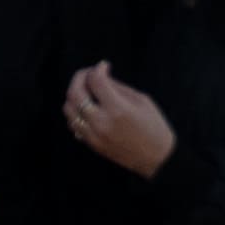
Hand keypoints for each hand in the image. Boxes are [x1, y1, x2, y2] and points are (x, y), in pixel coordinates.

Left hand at [61, 62, 176, 177]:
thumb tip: (101, 75)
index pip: (96, 80)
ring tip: (86, 91)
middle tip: (89, 73)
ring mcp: (94, 135)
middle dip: (80, 77)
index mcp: (118, 109)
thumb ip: (118, 87)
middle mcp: (102, 122)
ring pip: (69, 109)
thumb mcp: (142, 101)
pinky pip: (73, 124)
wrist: (156, 158)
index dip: (98, 68)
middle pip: (75, 93)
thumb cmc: (154, 126)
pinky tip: (87, 108)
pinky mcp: (91, 144)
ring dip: (74, 94)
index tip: (104, 66)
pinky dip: (76, 112)